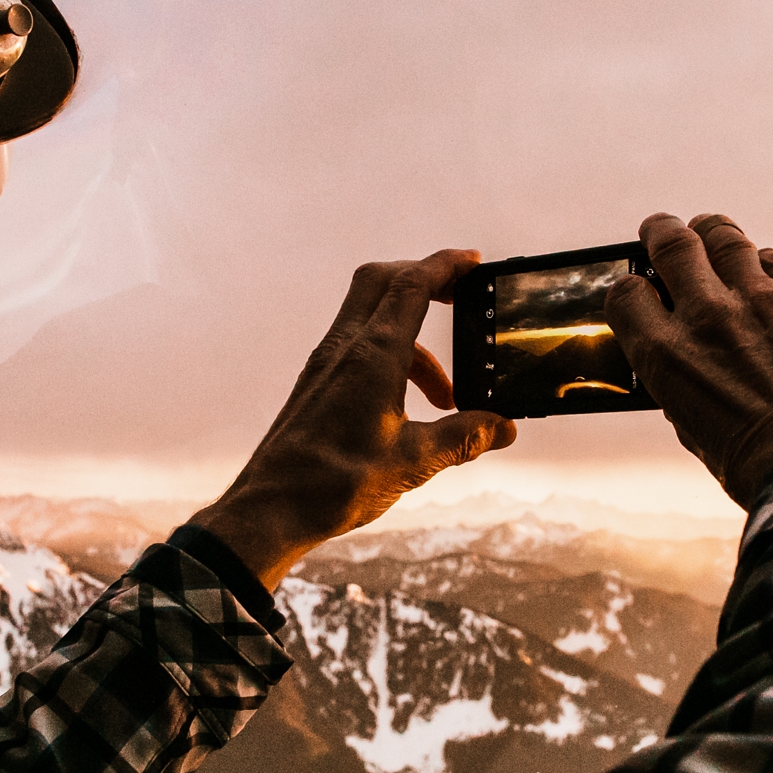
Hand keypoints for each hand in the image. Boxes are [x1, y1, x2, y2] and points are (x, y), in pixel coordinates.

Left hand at [192, 249, 517, 588]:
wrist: (269, 510)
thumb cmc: (335, 484)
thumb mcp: (413, 462)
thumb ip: (463, 438)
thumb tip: (502, 428)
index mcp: (373, 356)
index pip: (412, 285)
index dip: (445, 266)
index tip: (473, 261)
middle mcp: (345, 348)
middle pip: (384, 281)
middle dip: (425, 280)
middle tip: (461, 299)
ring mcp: (326, 364)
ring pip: (374, 319)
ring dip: (416, 341)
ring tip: (447, 397)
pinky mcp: (318, 384)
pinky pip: (361, 349)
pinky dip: (393, 360)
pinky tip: (409, 408)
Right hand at [606, 213, 772, 508]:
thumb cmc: (761, 467)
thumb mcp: (698, 433)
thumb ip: (683, 392)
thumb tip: (685, 373)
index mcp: (666, 357)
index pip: (626, 295)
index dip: (630, 289)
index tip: (638, 289)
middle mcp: (707, 317)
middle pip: (673, 245)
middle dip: (661, 232)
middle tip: (661, 230)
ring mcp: (760, 300)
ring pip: (724, 237)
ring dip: (711, 231)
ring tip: (709, 230)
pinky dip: (765, 262)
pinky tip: (765, 270)